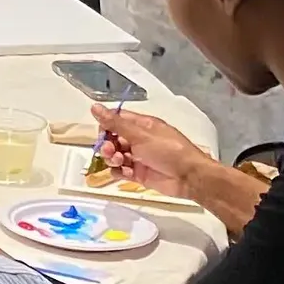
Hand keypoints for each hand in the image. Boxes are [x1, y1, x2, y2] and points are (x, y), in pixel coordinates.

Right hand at [93, 104, 218, 196]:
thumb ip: (115, 123)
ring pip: (115, 155)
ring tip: (119, 162)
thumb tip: (94, 107)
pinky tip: (125, 172)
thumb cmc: (169, 151)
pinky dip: (119, 172)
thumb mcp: (141, 135)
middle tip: (109, 150)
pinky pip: (121, 171)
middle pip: (113, 139)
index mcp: (142, 126)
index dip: (106, 126)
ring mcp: (139, 157)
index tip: (103, 133)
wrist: (189, 177)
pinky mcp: (139, 174)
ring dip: (112, 158)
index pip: (117, 120)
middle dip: (107, 144)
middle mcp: (139, 140)